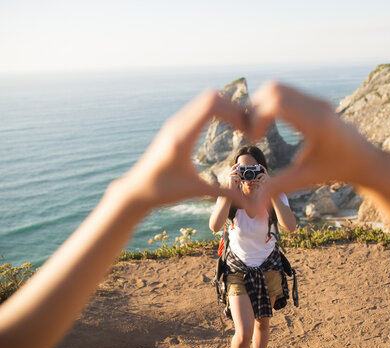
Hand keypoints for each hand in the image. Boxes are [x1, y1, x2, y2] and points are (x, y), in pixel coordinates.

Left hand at [117, 91, 249, 208]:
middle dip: (233, 108)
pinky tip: (225, 127)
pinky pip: (199, 107)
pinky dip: (216, 111)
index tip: (246, 130)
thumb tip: (252, 206)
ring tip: (239, 127)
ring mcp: (175, 123)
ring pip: (205, 99)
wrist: (136, 190)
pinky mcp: (175, 126)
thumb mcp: (196, 191)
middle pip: (211, 97)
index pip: (211, 106)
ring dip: (225, 108)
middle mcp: (177, 124)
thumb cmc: (163, 192)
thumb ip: (225, 194)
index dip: (234, 112)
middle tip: (246, 127)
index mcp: (182, 136)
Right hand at [248, 82, 386, 203]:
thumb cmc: (335, 171)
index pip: (277, 104)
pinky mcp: (316, 101)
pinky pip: (286, 93)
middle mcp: (317, 106)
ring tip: (258, 129)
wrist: (364, 160)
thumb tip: (254, 212)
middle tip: (251, 132)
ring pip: (278, 87)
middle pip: (274, 90)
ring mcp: (317, 100)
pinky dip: (271, 103)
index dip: (257, 118)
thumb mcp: (304, 180)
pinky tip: (269, 125)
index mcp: (315, 123)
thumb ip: (277, 190)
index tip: (254, 139)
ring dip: (261, 104)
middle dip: (255, 108)